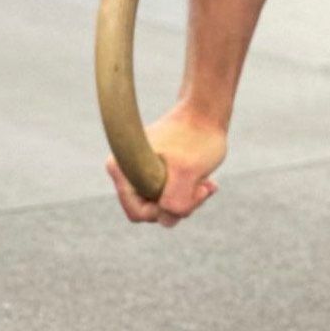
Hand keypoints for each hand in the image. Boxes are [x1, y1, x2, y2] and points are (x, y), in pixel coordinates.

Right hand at [106, 106, 225, 227]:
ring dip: (188, 199)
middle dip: (179, 204)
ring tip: (207, 183)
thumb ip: (175, 201)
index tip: (189, 194)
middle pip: (151, 211)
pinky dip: (188, 192)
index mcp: (122, 170)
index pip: (138, 213)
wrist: (207, 110)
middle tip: (203, 188)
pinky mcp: (155, 172)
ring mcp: (141, 172)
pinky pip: (170, 194)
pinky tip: (207, 182)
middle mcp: (126, 172)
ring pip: (163, 204)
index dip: (165, 211)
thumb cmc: (197, 137)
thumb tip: (166, 220)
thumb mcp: (188, 172)